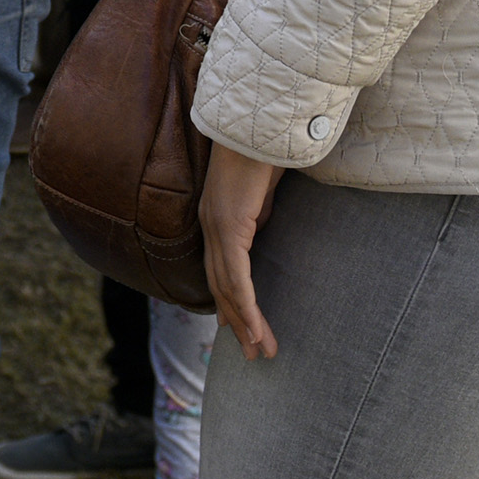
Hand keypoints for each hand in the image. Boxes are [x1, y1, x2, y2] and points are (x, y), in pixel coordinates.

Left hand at [200, 147, 286, 359]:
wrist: (261, 124)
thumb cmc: (267, 151)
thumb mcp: (265, 192)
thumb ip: (259, 213)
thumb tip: (263, 227)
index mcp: (218, 219)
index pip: (219, 271)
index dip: (229, 303)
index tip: (240, 329)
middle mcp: (211, 227)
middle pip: (220, 287)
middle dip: (237, 323)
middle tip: (252, 354)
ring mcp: (217, 227)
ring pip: (228, 288)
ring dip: (245, 324)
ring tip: (261, 351)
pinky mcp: (230, 227)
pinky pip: (237, 277)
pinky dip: (247, 306)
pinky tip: (255, 329)